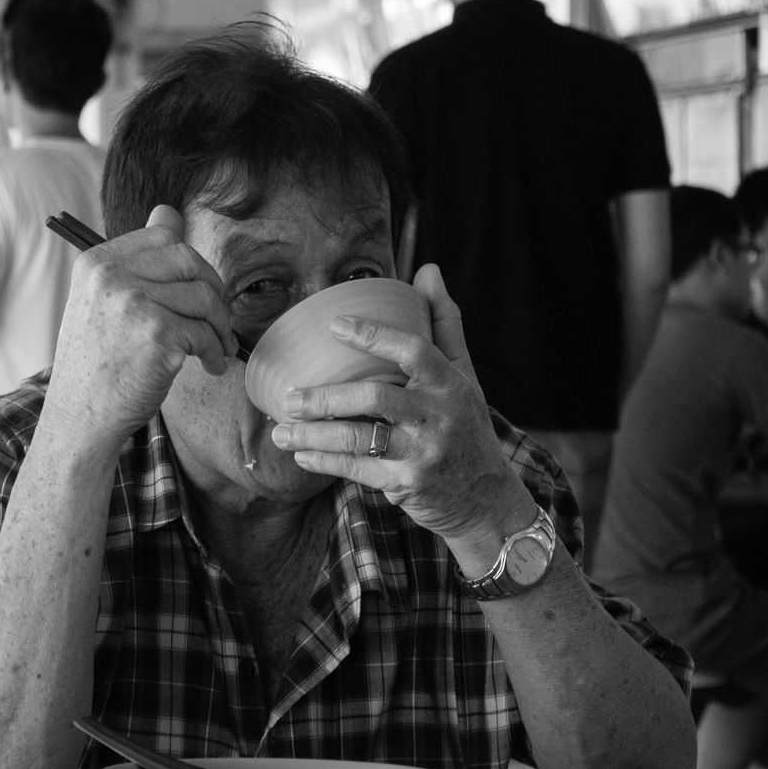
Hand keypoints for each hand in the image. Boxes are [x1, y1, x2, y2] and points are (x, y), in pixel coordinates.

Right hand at [42, 205, 238, 447]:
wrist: (79, 418)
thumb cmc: (96, 364)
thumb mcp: (102, 303)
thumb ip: (136, 260)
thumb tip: (169, 210)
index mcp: (96, 263)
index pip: (161, 235)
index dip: (189, 263)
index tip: (195, 290)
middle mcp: (112, 277)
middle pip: (189, 259)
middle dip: (213, 290)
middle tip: (216, 319)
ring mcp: (135, 305)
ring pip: (205, 297)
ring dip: (220, 326)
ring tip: (215, 348)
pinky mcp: (158, 336)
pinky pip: (206, 333)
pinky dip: (215, 351)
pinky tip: (208, 365)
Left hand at [268, 264, 536, 565]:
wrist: (486, 498)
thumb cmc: (467, 426)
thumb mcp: (464, 375)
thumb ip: (444, 323)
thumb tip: (427, 270)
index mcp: (450, 383)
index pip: (413, 349)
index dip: (373, 335)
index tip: (334, 325)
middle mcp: (438, 415)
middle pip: (373, 397)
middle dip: (325, 398)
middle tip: (289, 397)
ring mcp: (422, 452)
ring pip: (358, 438)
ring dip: (314, 435)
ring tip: (281, 431)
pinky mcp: (407, 484)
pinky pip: (357, 471)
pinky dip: (325, 463)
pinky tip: (301, 455)